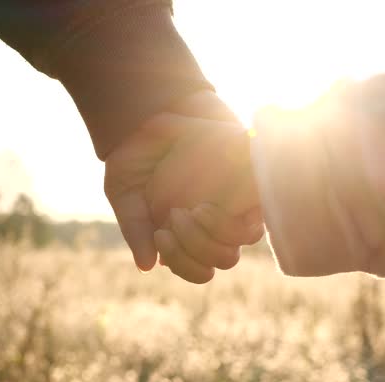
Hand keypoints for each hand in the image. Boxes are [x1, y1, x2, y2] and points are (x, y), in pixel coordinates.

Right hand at [104, 91, 260, 280]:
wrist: (154, 109)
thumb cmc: (138, 154)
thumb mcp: (124, 192)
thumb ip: (135, 228)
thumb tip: (146, 266)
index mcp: (189, 234)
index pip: (201, 270)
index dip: (185, 264)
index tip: (161, 235)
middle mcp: (216, 223)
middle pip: (224, 259)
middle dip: (196, 246)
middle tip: (174, 215)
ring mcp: (236, 200)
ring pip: (245, 238)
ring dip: (215, 230)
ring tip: (191, 208)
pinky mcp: (250, 175)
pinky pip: (260, 205)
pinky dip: (237, 209)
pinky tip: (205, 201)